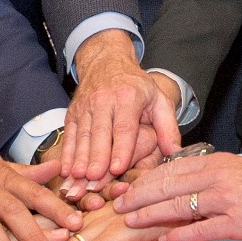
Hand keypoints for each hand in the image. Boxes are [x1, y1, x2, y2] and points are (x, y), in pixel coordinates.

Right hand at [62, 30, 180, 184]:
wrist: (107, 62)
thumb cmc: (137, 86)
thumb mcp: (159, 100)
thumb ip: (168, 128)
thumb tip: (175, 154)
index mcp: (128, 97)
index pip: (124, 127)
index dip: (121, 148)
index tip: (117, 168)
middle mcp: (104, 100)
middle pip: (100, 133)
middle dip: (97, 156)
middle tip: (95, 178)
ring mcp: (85, 106)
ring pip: (82, 135)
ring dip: (79, 158)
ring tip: (78, 177)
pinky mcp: (73, 112)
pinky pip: (70, 134)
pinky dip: (67, 153)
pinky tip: (65, 170)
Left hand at [115, 152, 241, 240]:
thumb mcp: (236, 171)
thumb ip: (208, 178)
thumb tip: (180, 186)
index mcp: (214, 163)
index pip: (169, 169)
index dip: (143, 179)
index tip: (123, 187)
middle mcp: (217, 177)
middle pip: (167, 184)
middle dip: (137, 196)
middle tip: (115, 205)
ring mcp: (228, 199)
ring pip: (180, 205)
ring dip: (150, 215)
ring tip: (129, 223)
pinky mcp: (239, 222)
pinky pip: (203, 229)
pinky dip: (181, 236)